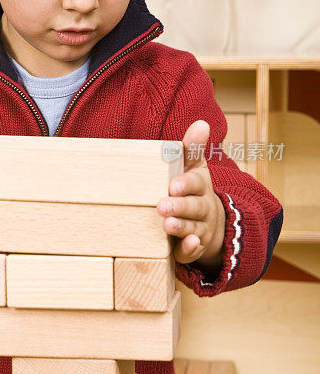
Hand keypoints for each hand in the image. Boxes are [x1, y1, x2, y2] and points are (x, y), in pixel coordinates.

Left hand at [156, 120, 225, 268]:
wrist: (211, 223)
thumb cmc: (193, 190)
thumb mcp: (193, 168)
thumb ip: (192, 148)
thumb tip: (201, 123)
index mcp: (201, 186)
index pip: (196, 183)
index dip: (186, 184)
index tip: (172, 185)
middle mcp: (203, 208)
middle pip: (194, 207)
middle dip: (179, 206)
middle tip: (162, 205)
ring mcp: (200, 228)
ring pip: (193, 228)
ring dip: (181, 227)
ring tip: (167, 224)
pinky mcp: (194, 247)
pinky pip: (193, 250)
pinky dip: (190, 249)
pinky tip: (185, 246)